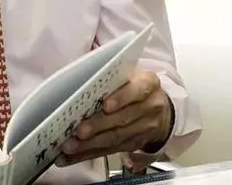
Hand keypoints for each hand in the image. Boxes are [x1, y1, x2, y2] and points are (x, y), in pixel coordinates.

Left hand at [57, 70, 171, 167]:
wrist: (160, 110)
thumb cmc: (135, 87)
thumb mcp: (130, 76)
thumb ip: (111, 79)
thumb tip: (79, 83)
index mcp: (148, 83)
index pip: (137, 90)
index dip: (120, 98)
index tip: (105, 105)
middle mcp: (150, 106)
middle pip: (123, 118)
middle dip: (98, 126)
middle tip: (79, 131)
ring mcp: (145, 128)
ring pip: (116, 137)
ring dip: (90, 144)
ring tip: (71, 146)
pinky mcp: (135, 144)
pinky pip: (111, 150)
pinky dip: (90, 153)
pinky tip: (74, 155)